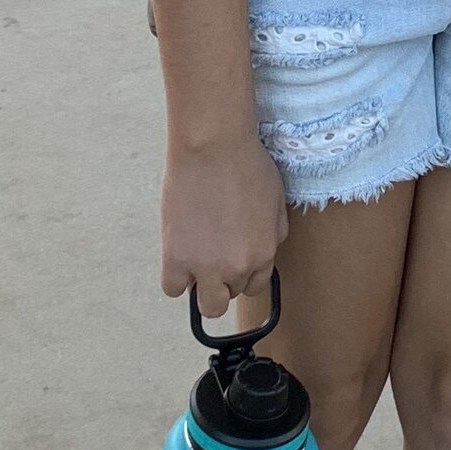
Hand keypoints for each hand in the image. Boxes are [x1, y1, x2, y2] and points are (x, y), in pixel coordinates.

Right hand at [160, 133, 288, 320]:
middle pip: (230, 297)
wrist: (214, 145)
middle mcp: (238, 266)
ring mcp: (206, 265)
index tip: (233, 258)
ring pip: (206, 304)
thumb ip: (272, 233)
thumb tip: (262, 249)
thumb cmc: (245, 163)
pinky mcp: (176, 256)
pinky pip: (173, 288)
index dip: (243, 273)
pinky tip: (179, 254)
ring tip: (196, 257)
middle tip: (214, 255)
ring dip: (201, 285)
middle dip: (223, 282)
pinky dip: (176, 277)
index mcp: (264, 253)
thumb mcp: (276, 201)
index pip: (255, 286)